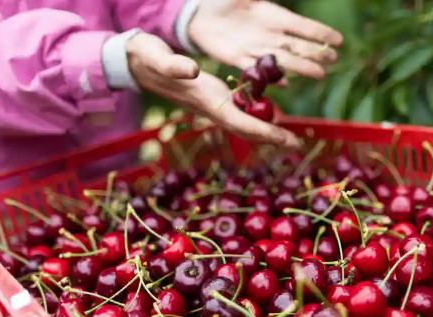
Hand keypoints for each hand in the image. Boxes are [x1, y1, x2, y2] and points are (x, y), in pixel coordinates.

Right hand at [127, 33, 300, 147]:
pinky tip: (272, 117)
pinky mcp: (213, 99)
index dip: (263, 131)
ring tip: (291, 137)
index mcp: (205, 99)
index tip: (284, 138)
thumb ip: (173, 64)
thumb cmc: (147, 58)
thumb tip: (192, 69)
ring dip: (267, 131)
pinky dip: (258, 118)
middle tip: (297, 144)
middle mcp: (212, 108)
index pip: (238, 121)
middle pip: (246, 129)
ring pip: (244, 124)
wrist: (135, 64)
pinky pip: (240, 114)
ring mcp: (212, 106)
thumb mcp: (157, 55)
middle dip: (271, 137)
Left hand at [187, 0, 342, 79]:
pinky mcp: (238, 59)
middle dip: (317, 53)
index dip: (320, 32)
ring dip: (302, 67)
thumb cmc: (226, 0)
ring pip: (283, 59)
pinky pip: (257, 69)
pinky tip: (285, 83)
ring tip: (320, 74)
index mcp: (273, 15)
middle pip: (297, 45)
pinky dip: (271, 77)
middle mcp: (269, 34)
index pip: (302, 25)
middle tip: (334, 60)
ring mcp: (256, 48)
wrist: (201, 15)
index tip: (339, 40)